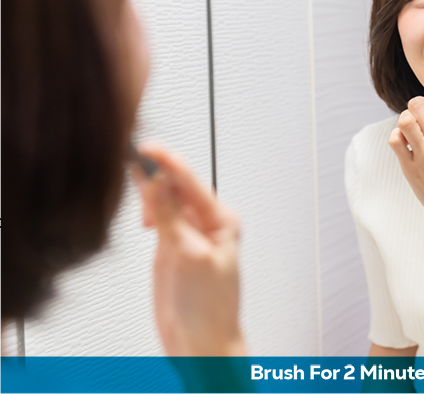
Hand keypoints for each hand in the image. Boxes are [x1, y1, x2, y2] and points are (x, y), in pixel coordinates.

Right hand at [133, 145, 244, 355]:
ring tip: (133, 177)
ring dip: (149, 187)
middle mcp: (205, 223)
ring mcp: (186, 233)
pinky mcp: (169, 246)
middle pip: (177, 186)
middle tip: (134, 157)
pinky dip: (145, 206)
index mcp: (221, 220)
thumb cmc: (211, 307)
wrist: (200, 343)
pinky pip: (156, 217)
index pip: (192, 182)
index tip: (148, 150)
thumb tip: (157, 182)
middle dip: (157, 172)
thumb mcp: (189, 256)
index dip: (168, 163)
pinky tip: (138, 203)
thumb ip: (170, 218)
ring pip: (164, 199)